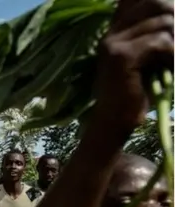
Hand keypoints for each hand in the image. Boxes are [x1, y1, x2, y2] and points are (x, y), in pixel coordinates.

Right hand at [94, 0, 172, 134]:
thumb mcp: (150, 56)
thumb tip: (174, 17)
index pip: (137, 0)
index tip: (171, 17)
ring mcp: (113, 42)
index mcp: (118, 28)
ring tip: (174, 62)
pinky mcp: (120, 56)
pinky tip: (171, 69)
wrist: (117, 120)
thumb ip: (158, 35)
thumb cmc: (138, 90)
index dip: (162, 3)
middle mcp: (112, 31)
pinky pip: (160, 42)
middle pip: (156, 3)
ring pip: (163, 23)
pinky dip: (173, 55)